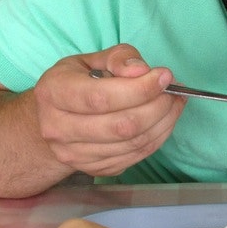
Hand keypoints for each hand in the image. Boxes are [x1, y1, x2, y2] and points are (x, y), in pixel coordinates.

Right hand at [33, 44, 185, 175]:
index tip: (164, 76)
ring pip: (132, 143)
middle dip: (157, 106)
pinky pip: (136, 156)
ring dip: (163, 122)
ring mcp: (74, 154)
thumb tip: (142, 70)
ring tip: (174, 102)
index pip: (102, 97)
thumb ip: (119, 58)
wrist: (52, 120)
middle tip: (173, 90)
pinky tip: (165, 120)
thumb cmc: (76, 83)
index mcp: (54, 92)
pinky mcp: (94, 169)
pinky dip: (158, 137)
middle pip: (121, 125)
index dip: (139, 89)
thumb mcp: (91, 60)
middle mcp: (58, 128)